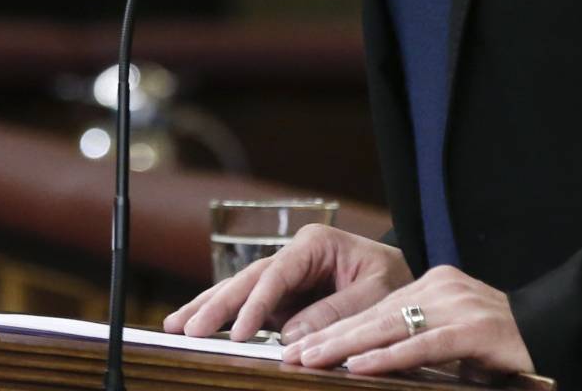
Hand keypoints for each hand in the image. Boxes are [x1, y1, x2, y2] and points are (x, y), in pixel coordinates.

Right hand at [163, 224, 410, 343]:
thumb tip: (289, 336)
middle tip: (187, 329)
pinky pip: (249, 307)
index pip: (276, 274)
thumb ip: (336, 311)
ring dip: (208, 308)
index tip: (236, 333)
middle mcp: (294, 256)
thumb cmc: (396, 280)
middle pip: (247, 279)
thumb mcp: (377, 294)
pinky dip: (223, 317)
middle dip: (216, 305)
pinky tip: (196, 324)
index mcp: (315, 244)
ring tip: (176, 326)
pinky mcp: (284, 297)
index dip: (254, 305)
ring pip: (240, 290)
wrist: (406, 280)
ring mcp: (286, 277)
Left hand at [283, 265, 534, 379]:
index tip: (301, 345)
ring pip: (388, 328)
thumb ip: (419, 339)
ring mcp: (457, 306)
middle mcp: (441, 288)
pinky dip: (385, 357)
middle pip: (373, 316)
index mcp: (434, 286)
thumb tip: (370, 360)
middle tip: (290, 353)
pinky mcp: (472, 330)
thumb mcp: (455, 336)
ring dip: (344, 348)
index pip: (374, 309)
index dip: (336, 327)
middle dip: (328, 337)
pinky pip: (420, 346)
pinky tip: (356, 366)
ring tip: (309, 360)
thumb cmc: (506, 345)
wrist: (560, 331)